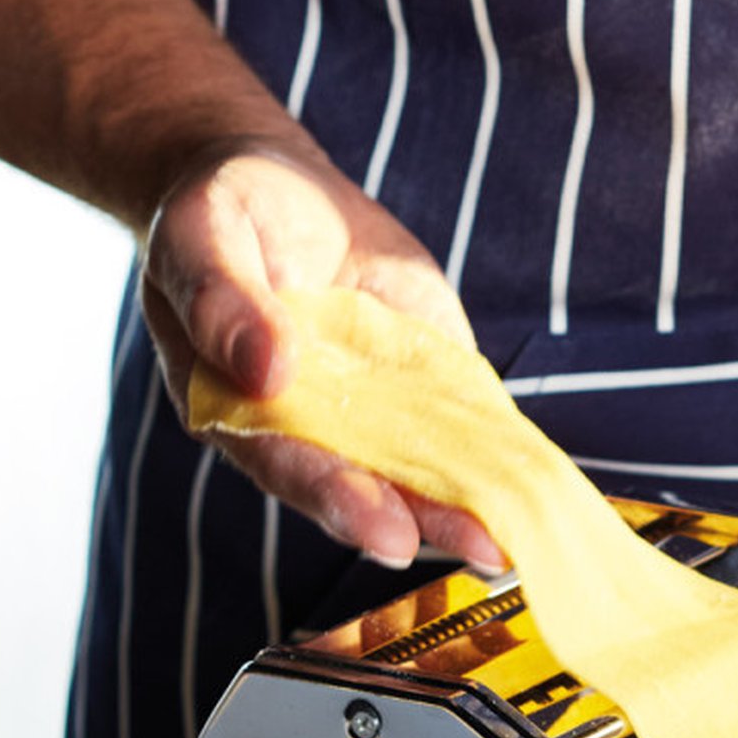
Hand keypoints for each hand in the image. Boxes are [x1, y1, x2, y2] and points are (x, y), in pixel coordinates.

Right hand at [140, 140, 504, 569]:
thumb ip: (221, 300)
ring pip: (423, 470)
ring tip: (515, 539)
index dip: (339, 502)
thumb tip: (265, 368)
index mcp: (243, 414)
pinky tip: (535, 481)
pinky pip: (466, 422)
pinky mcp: (428, 380)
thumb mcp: (202, 236)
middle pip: (369, 488)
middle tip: (479, 547)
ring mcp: (377, 413)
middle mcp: (313, 431)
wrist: (278, 191)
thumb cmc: (224, 216)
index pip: (292, 469)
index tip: (386, 532)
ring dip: (471, 506)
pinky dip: (500, 451)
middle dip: (427, 520)